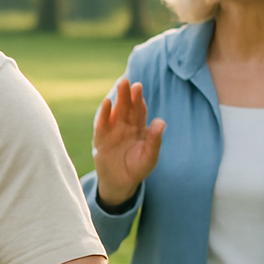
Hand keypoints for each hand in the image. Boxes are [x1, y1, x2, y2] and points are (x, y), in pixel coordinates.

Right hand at [92, 76, 163, 207]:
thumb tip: (161, 122)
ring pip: (116, 112)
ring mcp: (113, 132)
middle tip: (128, 80)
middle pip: (127, 107)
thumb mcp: (150, 157)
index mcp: (138, 129)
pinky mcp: (101, 140)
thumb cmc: (137, 168)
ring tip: (120, 84)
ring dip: (118, 99)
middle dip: (128, 94)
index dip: (139, 100)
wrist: (120, 183)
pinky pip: (103, 124)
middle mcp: (125, 126)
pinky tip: (107, 102)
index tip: (139, 87)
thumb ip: (155, 140)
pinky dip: (105, 114)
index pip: (139, 111)